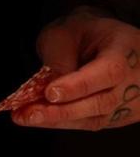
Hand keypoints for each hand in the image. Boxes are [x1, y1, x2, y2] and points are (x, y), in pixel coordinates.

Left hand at [19, 12, 139, 130]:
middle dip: (63, 110)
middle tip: (30, 113)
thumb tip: (50, 93)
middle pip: (105, 101)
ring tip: (28, 117)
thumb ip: (60, 59)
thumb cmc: (82, 33)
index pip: (109, 71)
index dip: (79, 86)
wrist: (100, 39)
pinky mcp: (123, 113)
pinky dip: (67, 122)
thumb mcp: (65, 33)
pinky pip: (96, 123)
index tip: (50, 93)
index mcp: (127, 48)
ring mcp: (134, 98)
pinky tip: (43, 119)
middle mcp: (138, 76)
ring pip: (99, 118)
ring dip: (61, 120)